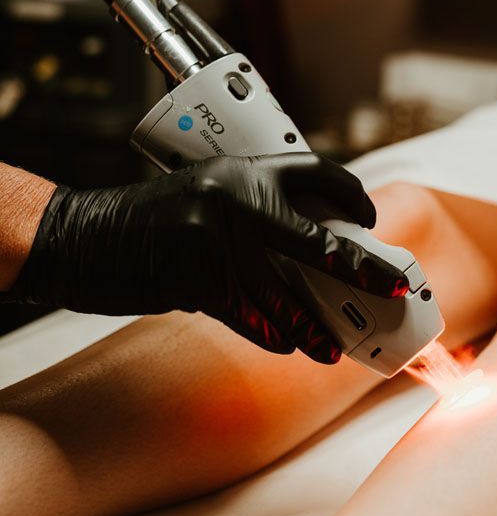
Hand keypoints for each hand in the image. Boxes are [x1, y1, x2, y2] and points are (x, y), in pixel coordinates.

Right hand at [2, 154, 408, 363]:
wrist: (87, 235)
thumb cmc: (149, 215)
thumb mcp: (205, 191)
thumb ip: (254, 209)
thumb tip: (307, 242)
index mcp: (242, 170)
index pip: (315, 174)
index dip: (350, 195)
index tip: (368, 221)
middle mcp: (236, 200)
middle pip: (316, 240)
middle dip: (359, 268)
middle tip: (391, 287)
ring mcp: (217, 241)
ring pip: (284, 292)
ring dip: (310, 323)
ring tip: (331, 345)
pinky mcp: (198, 279)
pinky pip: (248, 314)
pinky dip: (270, 333)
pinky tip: (287, 344)